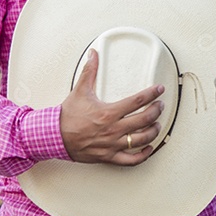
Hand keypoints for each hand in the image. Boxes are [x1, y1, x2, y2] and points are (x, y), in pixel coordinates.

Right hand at [59, 50, 164, 165]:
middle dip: (156, 111)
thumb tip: (93, 54)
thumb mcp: (80, 90)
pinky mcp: (109, 156)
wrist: (55, 137)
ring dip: (153, 132)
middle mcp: (113, 129)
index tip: (159, 90)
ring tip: (157, 125)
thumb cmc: (68, 117)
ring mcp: (112, 144)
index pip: (137, 101)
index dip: (152, 94)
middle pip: (144, 120)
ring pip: (141, 140)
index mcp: (108, 113)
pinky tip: (148, 148)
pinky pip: (131, 160)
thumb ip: (89, 71)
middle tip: (160, 106)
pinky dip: (142, 155)